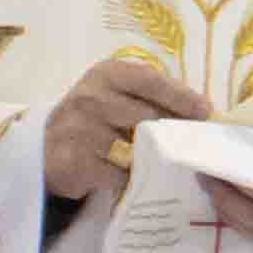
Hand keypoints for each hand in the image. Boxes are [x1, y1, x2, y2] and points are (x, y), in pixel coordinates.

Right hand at [42, 54, 199, 200]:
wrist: (47, 150)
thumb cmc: (93, 119)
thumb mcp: (114, 95)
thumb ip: (149, 96)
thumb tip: (202, 112)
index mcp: (105, 74)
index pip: (150, 81)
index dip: (181, 96)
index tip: (205, 111)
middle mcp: (91, 97)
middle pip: (148, 116)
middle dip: (174, 132)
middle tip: (194, 144)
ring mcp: (81, 130)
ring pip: (136, 148)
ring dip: (155, 158)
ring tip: (166, 163)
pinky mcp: (77, 161)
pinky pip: (119, 174)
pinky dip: (132, 178)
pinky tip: (136, 178)